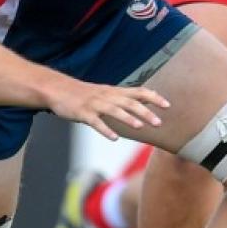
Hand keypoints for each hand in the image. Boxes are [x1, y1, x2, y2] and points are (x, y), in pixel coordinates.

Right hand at [46, 80, 168, 140]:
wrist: (58, 89)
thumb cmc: (85, 93)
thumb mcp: (107, 92)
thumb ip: (125, 96)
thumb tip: (147, 96)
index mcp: (114, 91)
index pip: (138, 91)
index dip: (154, 98)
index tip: (168, 105)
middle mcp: (107, 96)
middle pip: (129, 102)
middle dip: (145, 112)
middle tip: (159, 123)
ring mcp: (95, 104)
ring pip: (114, 110)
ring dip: (128, 118)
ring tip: (140, 127)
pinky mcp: (83, 113)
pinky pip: (96, 122)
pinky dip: (105, 130)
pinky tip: (114, 138)